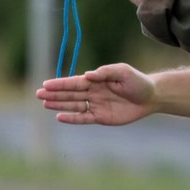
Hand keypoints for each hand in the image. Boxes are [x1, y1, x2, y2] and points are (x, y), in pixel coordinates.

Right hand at [37, 63, 155, 124]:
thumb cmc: (137, 81)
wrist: (150, 97)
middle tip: (38, 94)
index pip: (74, 82)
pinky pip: (84, 118)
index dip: (60, 83)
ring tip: (44, 104)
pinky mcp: (101, 117)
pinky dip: (72, 118)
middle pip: (70, 94)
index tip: (46, 84)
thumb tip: (88, 75)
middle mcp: (93, 92)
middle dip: (54, 94)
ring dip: (59, 104)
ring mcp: (96, 105)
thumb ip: (106, 72)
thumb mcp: (123, 72)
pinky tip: (60, 116)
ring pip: (73, 105)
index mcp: (96, 80)